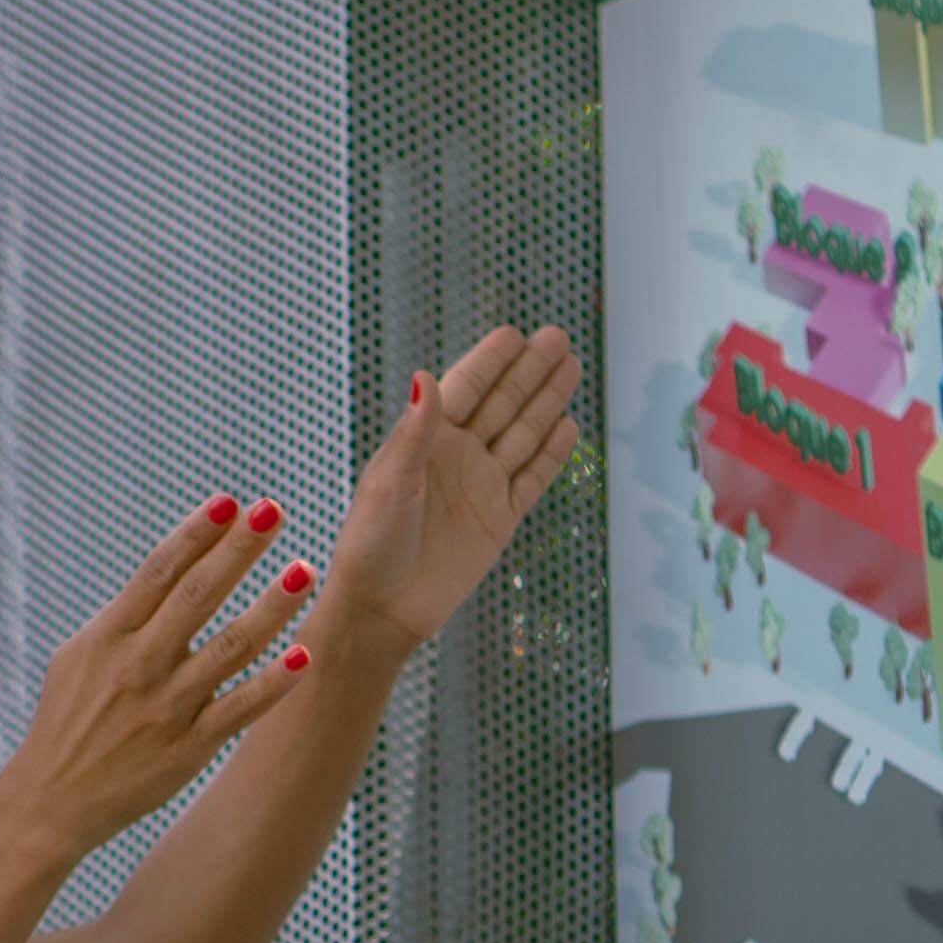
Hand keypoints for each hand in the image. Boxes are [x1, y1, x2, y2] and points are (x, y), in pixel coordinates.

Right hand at [0, 496, 313, 862]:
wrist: (50, 802)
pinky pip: (240, 709)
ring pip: (230, 647)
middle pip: (197, 596)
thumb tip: (169, 572)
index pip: (158, 572)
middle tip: (273, 512)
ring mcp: (166, 708)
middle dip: (237, 550)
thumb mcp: (77, 657)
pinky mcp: (188, 749)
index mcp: (108, 637)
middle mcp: (139, 666)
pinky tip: (305, 654)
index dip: (195, 533)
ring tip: (304, 571)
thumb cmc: (67, 720)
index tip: (229, 500)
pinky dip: (273, 683)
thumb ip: (124, 617)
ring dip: (271, 607)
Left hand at [317, 327, 585, 662]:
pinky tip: (568, 426)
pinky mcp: (499, 520)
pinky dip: (550, 454)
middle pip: (502, 404)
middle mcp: (456, 457)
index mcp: (425, 440)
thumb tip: (423, 375)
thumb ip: (413, 431)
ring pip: (522, 435)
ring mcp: (480, 486)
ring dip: (547, 402)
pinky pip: (531, 479)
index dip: (490, 361)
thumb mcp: (389, 482)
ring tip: (571, 367)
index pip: (465, 389)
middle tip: (558, 337)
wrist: (382, 609)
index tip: (515, 334)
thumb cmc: (371, 543)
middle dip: (530, 371)